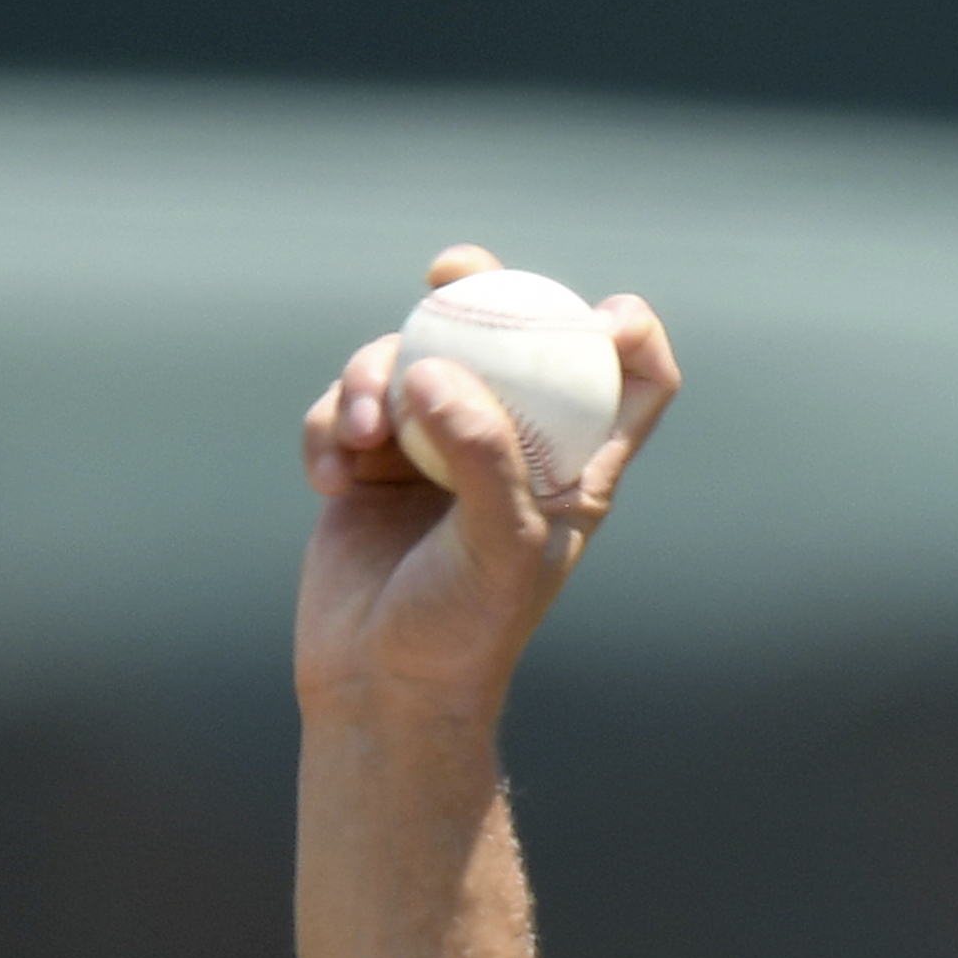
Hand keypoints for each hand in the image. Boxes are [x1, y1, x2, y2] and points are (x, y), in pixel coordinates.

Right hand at [292, 244, 678, 733]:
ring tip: (357, 437)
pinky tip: (327, 483)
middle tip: (450, 271)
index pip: (630, 382)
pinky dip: (329, 427)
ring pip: (410, 358)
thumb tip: (437, 370)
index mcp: (575, 467)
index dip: (628, 332)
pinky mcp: (371, 458)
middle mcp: (509, 444)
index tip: (597, 313)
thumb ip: (483, 455)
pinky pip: (346, 403)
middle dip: (480, 287)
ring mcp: (436, 445)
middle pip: (509, 335)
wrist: (376, 686)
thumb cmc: (462, 630)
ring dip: (371, 377)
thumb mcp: (500, 547)